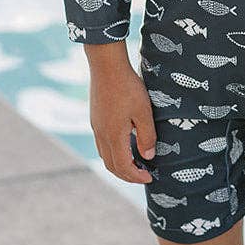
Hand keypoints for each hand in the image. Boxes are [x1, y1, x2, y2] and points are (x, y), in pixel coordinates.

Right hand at [87, 54, 157, 185]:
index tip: (150, 178)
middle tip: (143, 175)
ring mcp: (95, 127)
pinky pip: (102, 144)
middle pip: (111, 165)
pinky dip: (113, 152)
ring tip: (135, 163)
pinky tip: (125, 145)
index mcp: (113, 136)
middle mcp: (101, 135)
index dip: (136, 176)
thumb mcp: (144, 112)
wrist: (106, 66)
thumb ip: (146, 136)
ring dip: (119, 164)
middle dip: (127, 175)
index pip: (123, 167)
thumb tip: (148, 157)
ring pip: (105, 155)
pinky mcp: (95, 118)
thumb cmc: (128, 87)